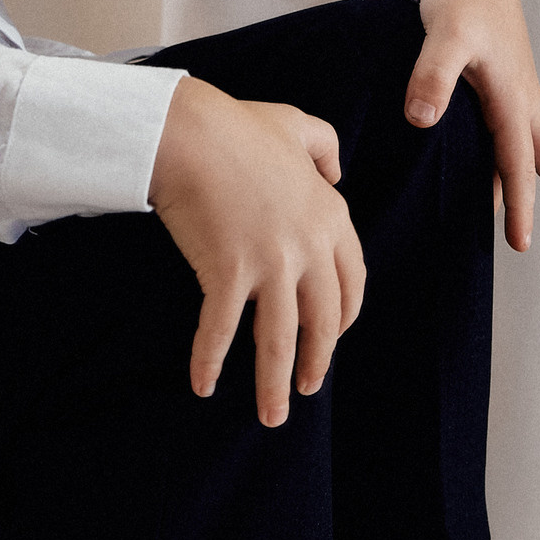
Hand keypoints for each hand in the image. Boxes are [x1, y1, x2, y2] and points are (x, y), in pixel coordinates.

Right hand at [149, 78, 365, 426]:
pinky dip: (210, 359)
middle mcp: (308, 246)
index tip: (333, 339)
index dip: (344, 318)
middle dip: (317, 361)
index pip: (351, 282)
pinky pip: (222, 329)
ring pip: (280, 339)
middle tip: (307, 388)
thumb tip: (336, 169)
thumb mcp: (296, 124)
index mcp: (330, 215)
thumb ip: (325, 145)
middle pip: (323, 321)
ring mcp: (270, 263)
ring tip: (273, 414)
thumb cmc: (236, 125)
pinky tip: (203, 384)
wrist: (188, 131)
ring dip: (275, 382)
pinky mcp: (228, 272)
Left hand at [409, 0, 539, 252]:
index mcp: (512, 97)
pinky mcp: (504, 88)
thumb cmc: (458, 1)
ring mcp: (517, 95)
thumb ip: (432, 75)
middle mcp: (523, 101)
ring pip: (538, 151)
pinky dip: (514, 164)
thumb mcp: (443, 34)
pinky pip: (515, 138)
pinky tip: (495, 181)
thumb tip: (419, 121)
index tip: (520, 245)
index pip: (517, 162)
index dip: (519, 204)